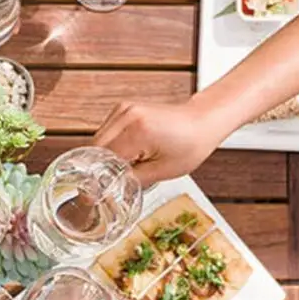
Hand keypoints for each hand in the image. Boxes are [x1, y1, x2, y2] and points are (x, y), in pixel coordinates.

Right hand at [92, 98, 220, 186]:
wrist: (203, 121)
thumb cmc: (191, 144)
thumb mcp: (162, 171)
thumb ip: (131, 180)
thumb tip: (110, 188)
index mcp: (137, 130)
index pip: (103, 160)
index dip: (101, 177)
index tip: (99, 191)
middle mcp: (127, 115)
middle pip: (96, 149)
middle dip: (103, 166)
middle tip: (120, 177)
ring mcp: (124, 109)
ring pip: (98, 141)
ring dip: (107, 156)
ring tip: (132, 161)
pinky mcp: (124, 109)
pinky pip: (106, 133)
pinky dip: (112, 146)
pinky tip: (130, 151)